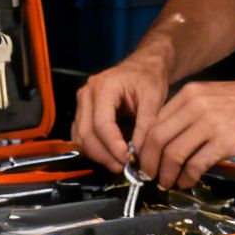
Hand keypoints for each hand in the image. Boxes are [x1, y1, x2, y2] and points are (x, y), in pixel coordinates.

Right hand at [72, 52, 170, 171]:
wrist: (143, 66)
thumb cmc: (149, 79)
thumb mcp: (154, 99)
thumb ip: (146, 125)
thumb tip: (138, 154)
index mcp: (103, 87)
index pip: (102, 124)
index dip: (113, 146)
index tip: (129, 160)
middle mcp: (86, 94)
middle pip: (86, 133)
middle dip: (105, 155)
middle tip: (124, 168)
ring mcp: (81, 103)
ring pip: (80, 138)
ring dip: (98, 155)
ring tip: (119, 165)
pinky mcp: (81, 113)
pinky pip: (80, 136)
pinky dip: (93, 150)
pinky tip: (110, 157)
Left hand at [136, 79, 234, 188]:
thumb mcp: (211, 97)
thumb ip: (189, 112)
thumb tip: (170, 139)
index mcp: (189, 95)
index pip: (155, 123)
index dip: (145, 146)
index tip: (145, 159)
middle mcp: (194, 107)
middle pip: (157, 139)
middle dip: (149, 162)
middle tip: (150, 175)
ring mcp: (209, 124)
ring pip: (173, 154)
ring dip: (166, 173)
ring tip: (168, 182)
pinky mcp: (224, 141)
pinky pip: (196, 164)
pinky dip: (188, 177)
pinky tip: (188, 182)